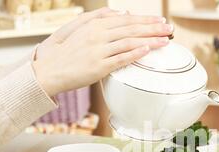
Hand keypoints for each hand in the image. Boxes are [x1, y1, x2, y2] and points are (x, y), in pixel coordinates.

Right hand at [32, 8, 171, 95]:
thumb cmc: (65, 52)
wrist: (49, 71)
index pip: (126, 20)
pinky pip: (120, 58)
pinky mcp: (98, 67)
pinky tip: (147, 50)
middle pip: (131, 29)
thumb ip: (99, 18)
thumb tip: (121, 13)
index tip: (160, 21)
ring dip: (150, 40)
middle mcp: (98, 35)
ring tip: (165, 40)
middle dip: (153, 28)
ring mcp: (98, 51)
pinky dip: (134, 53)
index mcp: (95, 25)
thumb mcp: (79, 27)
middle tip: (169, 28)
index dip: (145, 20)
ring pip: (129, 42)